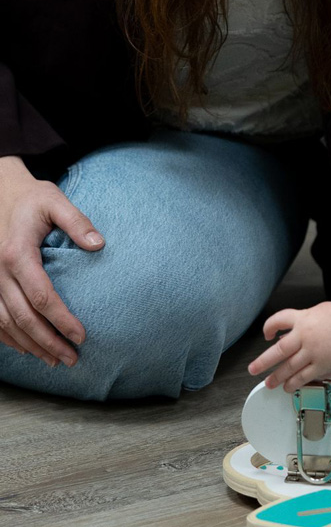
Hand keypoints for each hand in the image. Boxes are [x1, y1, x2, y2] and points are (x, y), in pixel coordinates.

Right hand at [0, 156, 104, 366]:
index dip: (62, 319)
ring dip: (30, 345)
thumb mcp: (55, 201)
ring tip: (55, 360)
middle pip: (23, 317)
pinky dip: (10, 337)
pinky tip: (28, 348)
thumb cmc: (32, 198)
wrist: (0, 192)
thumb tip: (99, 245)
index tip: (82, 335)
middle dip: (48, 341)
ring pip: (6, 323)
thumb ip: (77, 221)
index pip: (41, 296)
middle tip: (72, 358)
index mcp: (16, 253)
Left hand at [248, 300, 330, 391]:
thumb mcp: (322, 311)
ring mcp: (313, 352)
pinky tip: (288, 387)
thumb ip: (306, 321)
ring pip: (288, 367)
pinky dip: (294, 383)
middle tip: (253, 369)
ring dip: (277, 377)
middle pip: (278, 350)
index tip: (267, 334)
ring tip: (269, 383)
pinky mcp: (322, 365)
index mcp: (305, 318)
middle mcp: (305, 335)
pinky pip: (303, 377)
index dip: (269, 327)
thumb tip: (293, 332)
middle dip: (263, 361)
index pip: (279, 320)